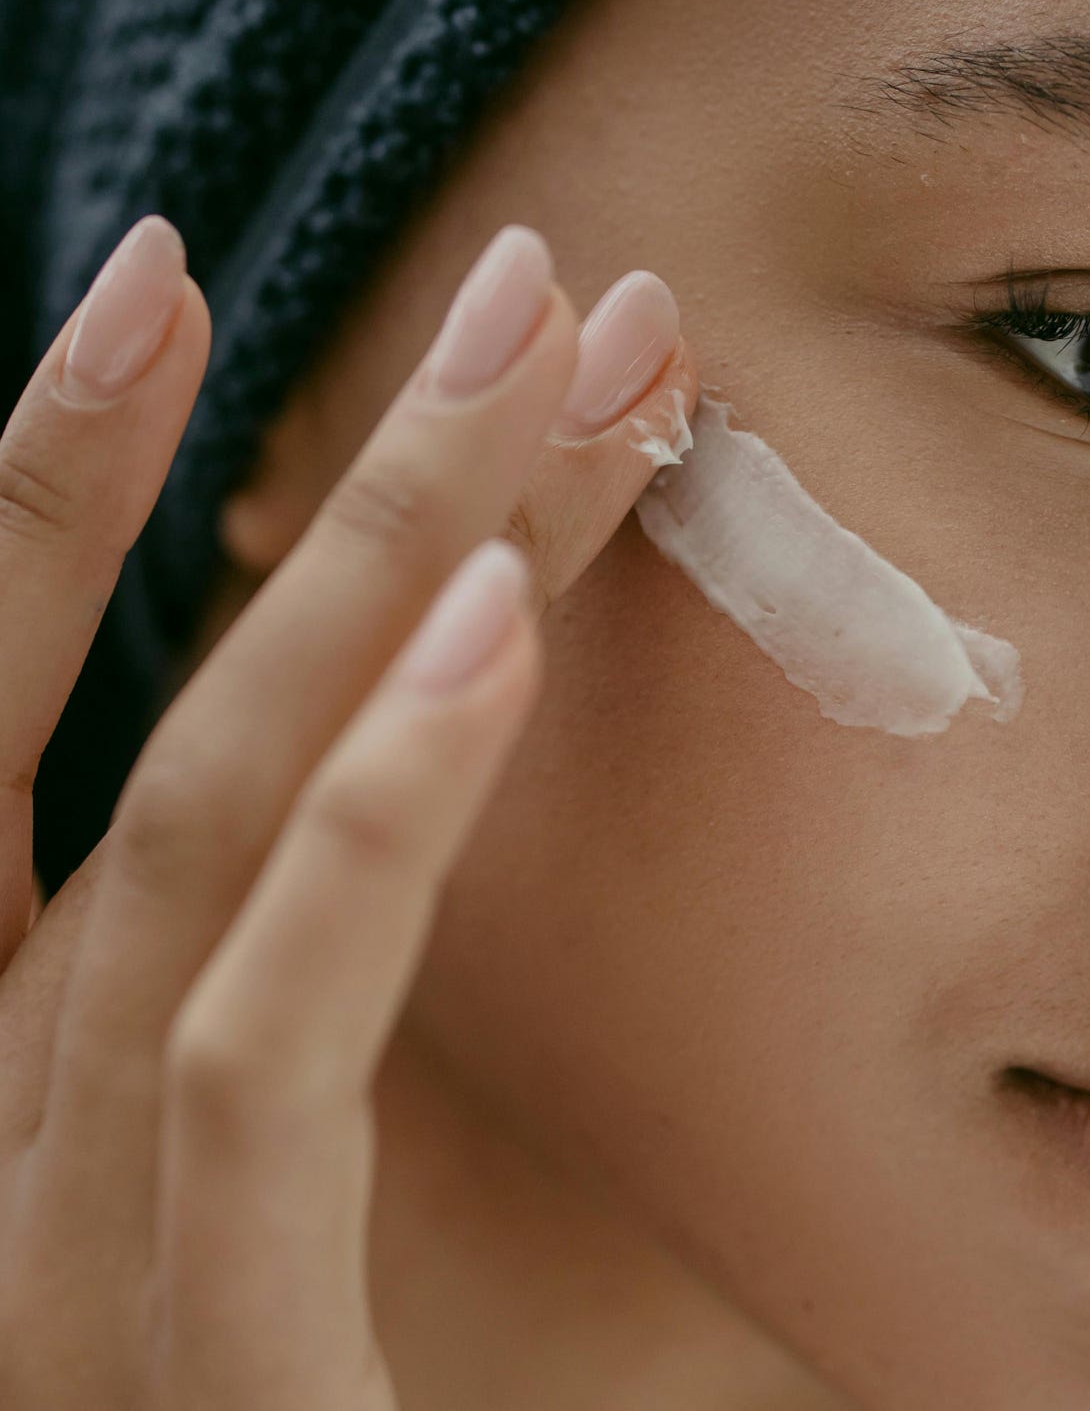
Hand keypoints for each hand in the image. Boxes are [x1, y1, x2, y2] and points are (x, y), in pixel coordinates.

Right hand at [0, 215, 696, 1407]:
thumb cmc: (356, 1406)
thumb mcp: (341, 1154)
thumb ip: (341, 958)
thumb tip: (476, 708)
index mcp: (27, 1062)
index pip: (20, 716)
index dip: (64, 485)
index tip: (173, 282)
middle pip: (156, 720)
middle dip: (330, 475)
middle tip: (511, 279)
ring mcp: (50, 1242)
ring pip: (210, 827)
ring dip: (389, 569)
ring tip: (548, 370)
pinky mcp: (179, 1357)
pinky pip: (262, 1044)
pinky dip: (378, 822)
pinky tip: (500, 632)